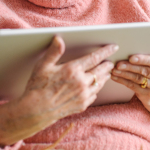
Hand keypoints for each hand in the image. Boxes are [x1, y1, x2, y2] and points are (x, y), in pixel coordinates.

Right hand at [0, 36, 116, 145]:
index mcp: (73, 70)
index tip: (113, 47)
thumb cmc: (38, 87)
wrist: (36, 110)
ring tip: (106, 74)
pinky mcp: (82, 105)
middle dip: (107, 65)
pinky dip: (96, 89)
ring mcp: (83, 95)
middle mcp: (81, 82)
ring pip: (99, 84)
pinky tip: (95, 88)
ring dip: (104, 77)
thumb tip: (59, 39)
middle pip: (100, 71)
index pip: (94, 58)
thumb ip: (54, 52)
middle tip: (111, 62)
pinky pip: (94, 95)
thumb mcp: (43, 66)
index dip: (105, 51)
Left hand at [111, 54, 149, 115]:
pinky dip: (123, 81)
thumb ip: (149, 56)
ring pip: (138, 79)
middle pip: (145, 70)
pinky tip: (115, 77)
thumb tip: (130, 47)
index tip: (131, 57)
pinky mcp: (149, 95)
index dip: (142, 59)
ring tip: (114, 69)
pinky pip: (133, 87)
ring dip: (124, 74)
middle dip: (130, 67)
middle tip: (118, 64)